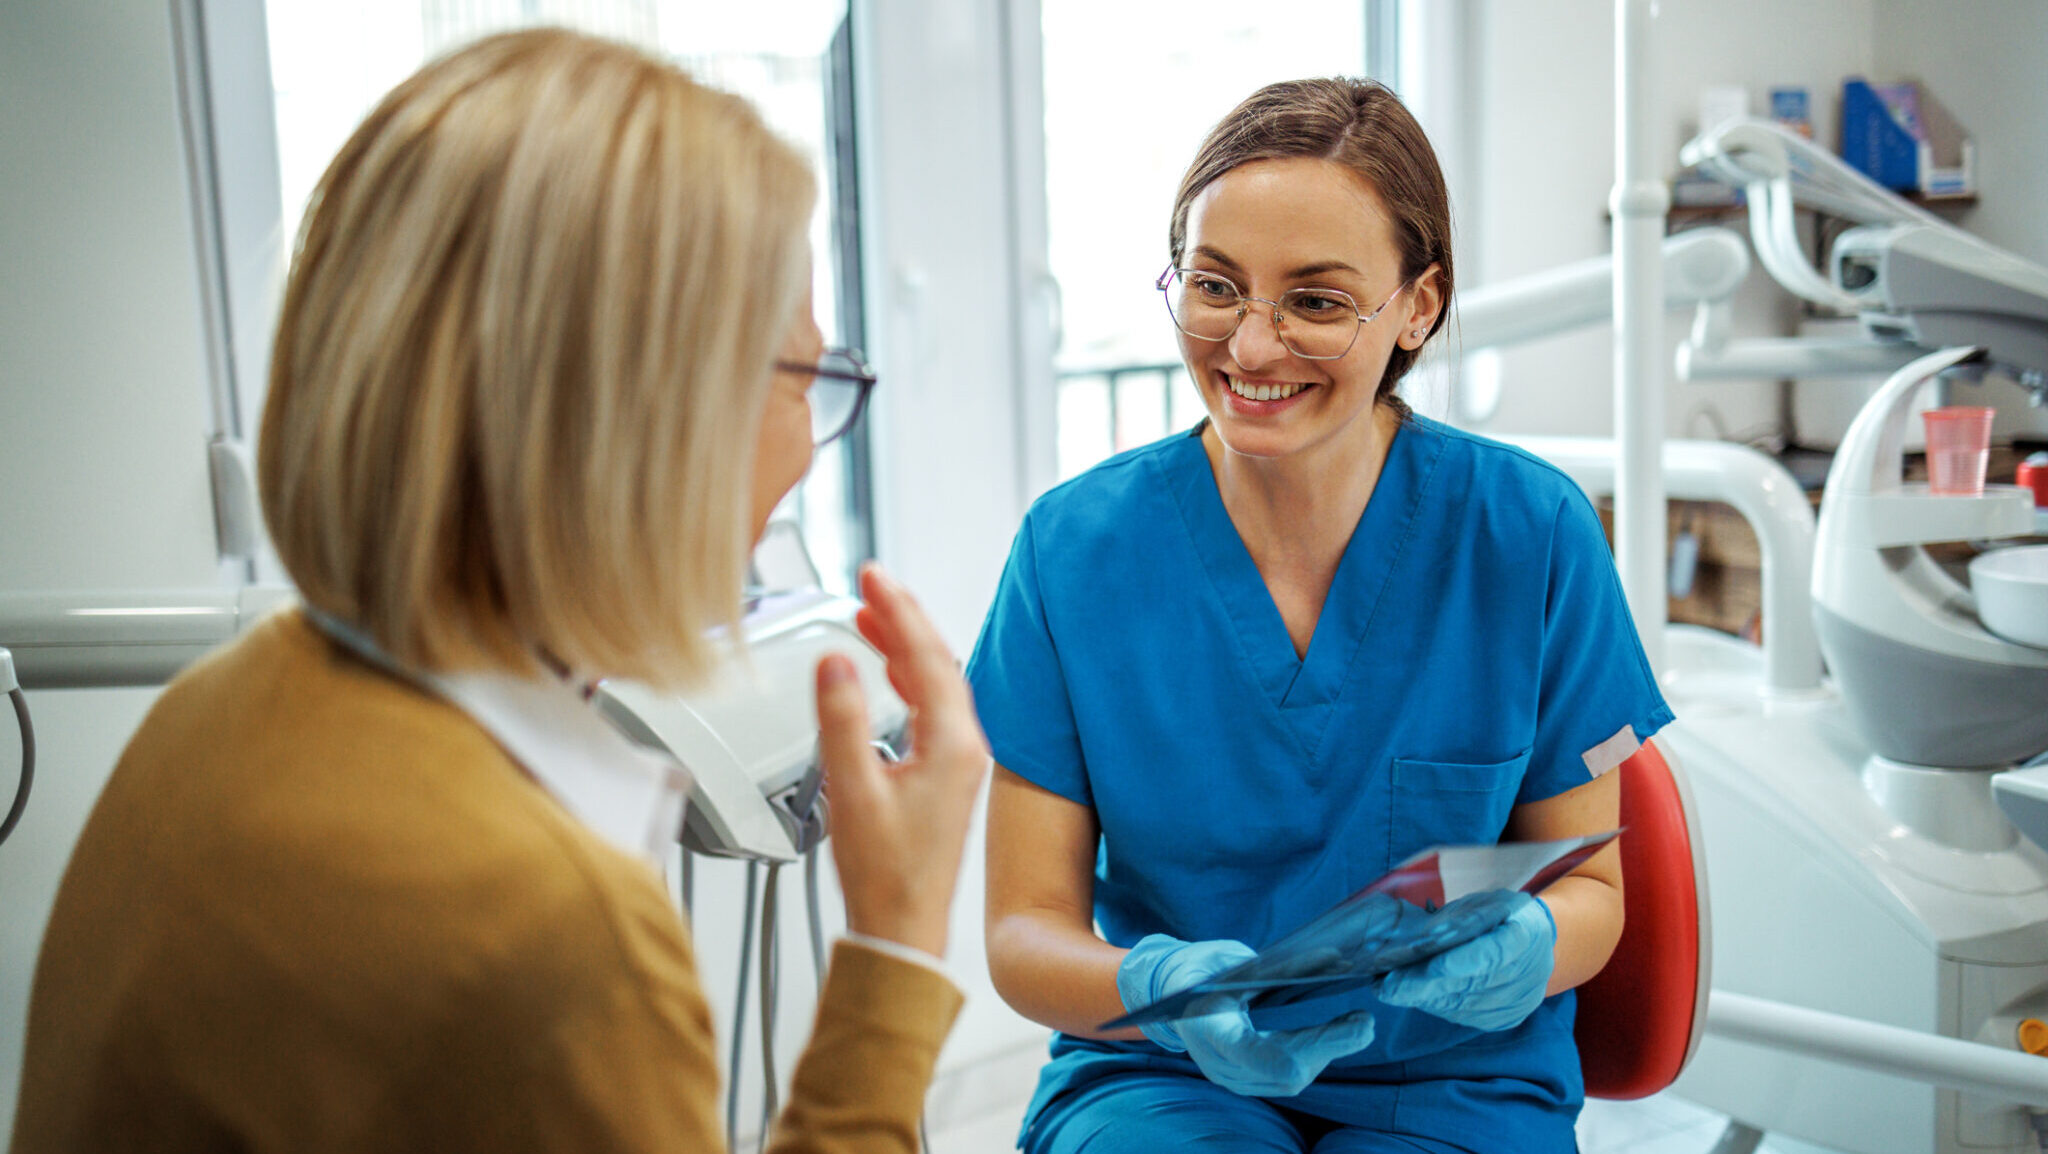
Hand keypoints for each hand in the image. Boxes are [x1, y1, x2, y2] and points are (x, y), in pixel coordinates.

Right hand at [816, 564, 989, 957]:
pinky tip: (888, 674)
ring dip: (904, 647)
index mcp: (953, 745)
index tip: (875, 576)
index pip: (929, 657)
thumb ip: (840, 720)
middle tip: (872, 584)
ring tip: (871, 617)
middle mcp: (965, 749)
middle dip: (904, 619)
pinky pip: (931, 709)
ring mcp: (958, 764)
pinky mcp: (945, 779)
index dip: (899, 611)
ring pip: (936, 685)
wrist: (904, 932)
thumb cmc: (885, 876)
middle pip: (939, 663)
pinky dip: (907, 679)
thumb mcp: (852, 791)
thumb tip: (834, 662)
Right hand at [1117, 934, 1375, 1097]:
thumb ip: (1274, 964)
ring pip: (1290, 1079)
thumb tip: (1330, 959)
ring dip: (1327, 1053)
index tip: (1307, 1060)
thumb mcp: (1226, 957)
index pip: (1242, 1050)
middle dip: (1327, 1047)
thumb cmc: (1199, 970)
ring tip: (1357, 1025)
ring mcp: (1230, 1075)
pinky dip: (1315, 1057)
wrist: (1168, 995)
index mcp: (1204, 1025)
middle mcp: (1216, 1060)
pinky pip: (1287, 1078)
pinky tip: (1335, 1036)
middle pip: (1282, 1069)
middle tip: (1364, 1024)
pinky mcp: (1244, 1079)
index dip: (1276, 1058)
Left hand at [1377, 892, 1555, 1031]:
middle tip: (1388, 985)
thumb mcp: (1487, 902)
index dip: (1464, 961)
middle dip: (1425, 985)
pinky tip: (1410, 995)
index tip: (1433, 965)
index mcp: (1526, 934)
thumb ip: (1463, 919)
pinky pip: (1463, 1015)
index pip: (1495, 951)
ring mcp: (1516, 1002)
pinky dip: (1434, 1005)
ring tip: (1389, 989)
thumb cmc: (1501, 915)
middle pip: (1470, 985)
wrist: (1536, 944)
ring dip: (1423, 998)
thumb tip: (1426, 939)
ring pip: (1462, 1004)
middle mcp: (1526, 975)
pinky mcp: (1503, 1019)